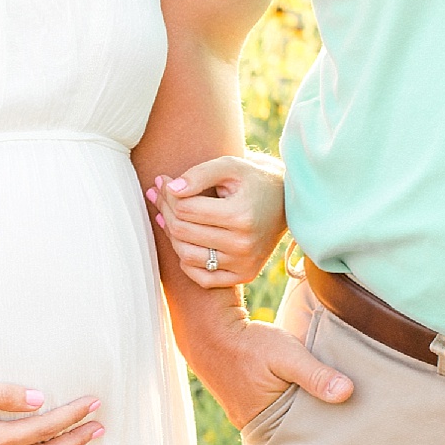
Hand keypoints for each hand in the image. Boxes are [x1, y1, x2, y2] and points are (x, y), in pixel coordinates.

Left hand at [146, 152, 286, 287]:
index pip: (185, 209)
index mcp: (240, 215)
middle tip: (160, 195)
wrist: (285, 202)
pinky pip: (202, 277)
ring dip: (171, 235)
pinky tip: (186, 241)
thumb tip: (170, 188)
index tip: (164, 181)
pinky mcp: (244, 275)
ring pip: (186, 256)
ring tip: (168, 216)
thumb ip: (199, 173)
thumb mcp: (229, 166)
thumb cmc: (252, 180)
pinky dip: (186, 262)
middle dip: (166, 211)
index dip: (168, 194)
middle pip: (183, 232)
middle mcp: (243, 244)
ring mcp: (244, 263)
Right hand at [188, 312, 352, 428]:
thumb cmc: (248, 342)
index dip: (322, 430)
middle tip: (338, 414)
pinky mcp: (241, 402)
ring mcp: (243, 415)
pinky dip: (281, 403)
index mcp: (263, 422)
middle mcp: (250, 425)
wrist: (208, 328)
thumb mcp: (287, 355)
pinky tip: (293, 393)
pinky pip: (268, 410)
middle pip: (289, 431)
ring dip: (295, 411)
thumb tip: (348, 393)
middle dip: (310, 422)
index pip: (301, 436)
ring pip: (278, 419)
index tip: (345, 423)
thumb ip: (316, 375)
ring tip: (319, 402)